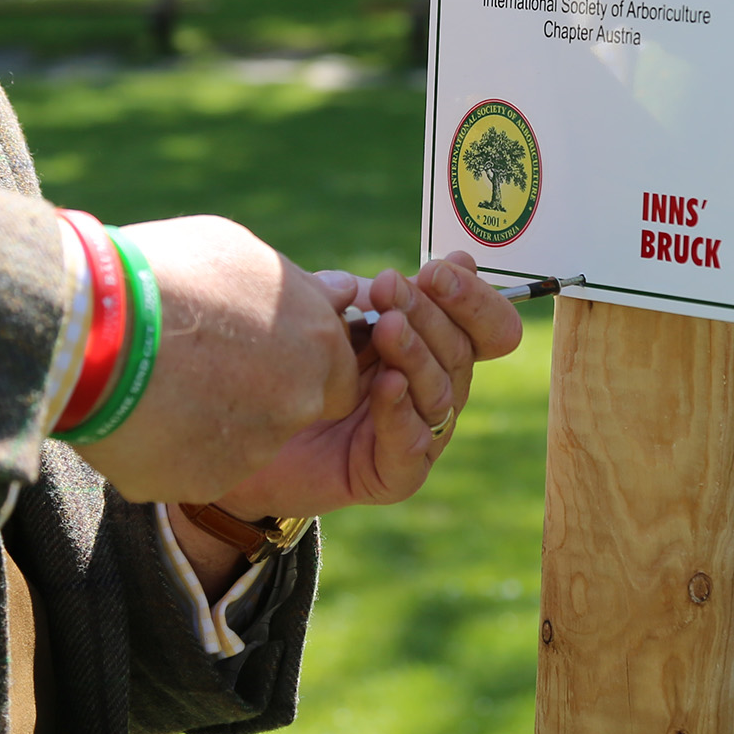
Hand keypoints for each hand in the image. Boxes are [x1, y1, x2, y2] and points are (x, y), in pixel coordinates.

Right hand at [77, 215, 356, 504]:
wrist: (95, 329)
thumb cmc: (167, 274)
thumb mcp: (240, 256)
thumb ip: (301, 289)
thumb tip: (340, 292)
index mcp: (317, 344)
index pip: (338, 375)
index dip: (301, 363)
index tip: (263, 349)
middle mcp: (299, 402)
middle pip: (293, 409)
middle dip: (261, 392)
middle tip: (208, 365)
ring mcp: (254, 448)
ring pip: (246, 440)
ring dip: (218, 418)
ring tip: (164, 380)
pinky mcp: (207, 482)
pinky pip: (199, 465)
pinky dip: (179, 446)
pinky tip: (145, 411)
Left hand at [206, 253, 525, 520]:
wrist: (246, 429)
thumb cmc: (293, 366)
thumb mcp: (334, 316)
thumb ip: (380, 293)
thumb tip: (452, 258)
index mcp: (435, 350)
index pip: (486, 326)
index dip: (473, 298)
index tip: (436, 270)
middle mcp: (437, 391)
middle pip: (460, 353)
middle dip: (427, 315)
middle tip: (389, 287)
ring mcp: (422, 435)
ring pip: (441, 393)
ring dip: (415, 354)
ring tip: (386, 327)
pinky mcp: (397, 475)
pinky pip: (411, 442)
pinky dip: (400, 409)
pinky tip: (387, 383)